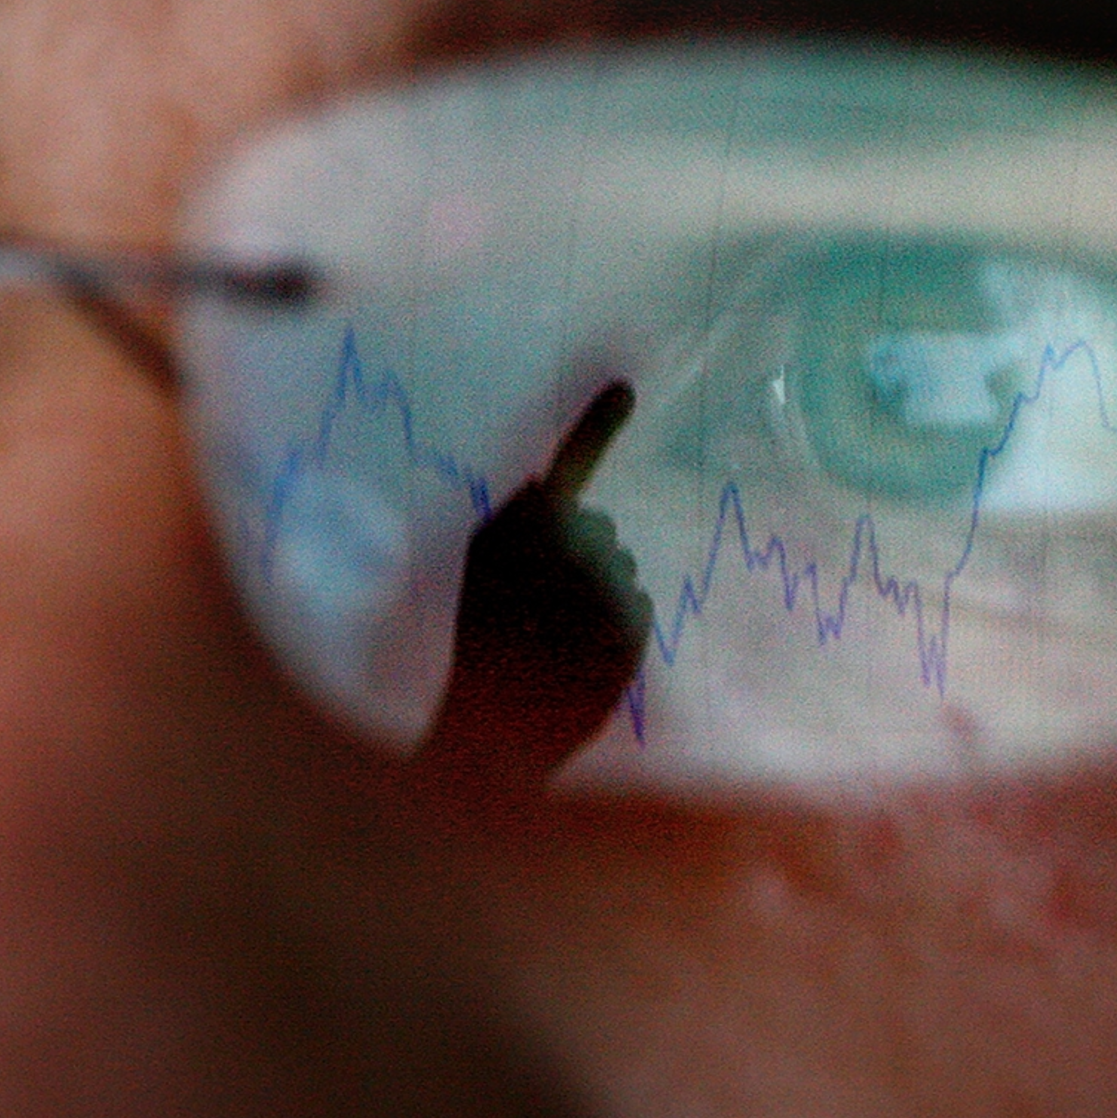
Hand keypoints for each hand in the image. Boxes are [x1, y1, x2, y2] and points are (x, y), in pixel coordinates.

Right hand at [415, 380, 652, 802]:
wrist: (494, 733)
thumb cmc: (480, 648)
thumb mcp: (481, 570)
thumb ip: (520, 526)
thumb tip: (562, 494)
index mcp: (518, 523)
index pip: (568, 460)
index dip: (597, 421)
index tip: (626, 384)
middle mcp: (568, 540)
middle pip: (599, 530)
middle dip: (578, 563)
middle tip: (534, 615)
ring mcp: (606, 578)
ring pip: (621, 572)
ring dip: (595, 602)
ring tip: (553, 644)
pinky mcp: (634, 619)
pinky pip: (636, 608)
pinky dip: (616, 633)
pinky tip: (581, 661)